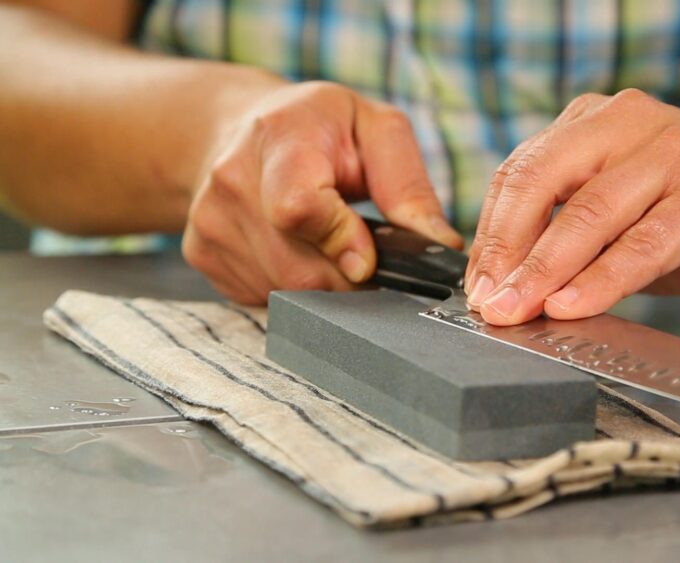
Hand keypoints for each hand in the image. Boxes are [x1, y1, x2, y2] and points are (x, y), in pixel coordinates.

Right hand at [182, 81, 462, 303]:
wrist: (240, 129)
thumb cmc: (320, 129)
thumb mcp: (376, 130)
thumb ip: (408, 186)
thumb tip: (439, 245)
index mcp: (280, 135)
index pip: (298, 208)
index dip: (340, 242)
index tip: (370, 259)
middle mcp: (232, 178)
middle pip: (297, 269)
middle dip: (348, 279)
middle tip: (367, 257)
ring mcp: (209, 220)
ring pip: (282, 292)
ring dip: (324, 286)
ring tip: (330, 247)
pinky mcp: (202, 254)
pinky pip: (261, 296)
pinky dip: (293, 287)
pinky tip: (298, 253)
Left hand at [464, 89, 679, 324]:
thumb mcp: (625, 216)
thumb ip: (575, 239)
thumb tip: (512, 289)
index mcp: (594, 122)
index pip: (520, 173)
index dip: (490, 233)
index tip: (475, 286)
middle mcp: (627, 121)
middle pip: (541, 183)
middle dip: (505, 251)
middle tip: (487, 305)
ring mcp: (671, 151)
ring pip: (589, 213)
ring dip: (544, 270)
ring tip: (517, 312)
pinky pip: (644, 241)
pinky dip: (603, 278)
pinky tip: (574, 306)